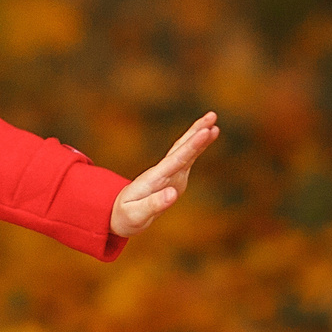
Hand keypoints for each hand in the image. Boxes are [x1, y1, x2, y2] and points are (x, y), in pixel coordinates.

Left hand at [111, 111, 219, 238]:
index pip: (176, 159)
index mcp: (154, 179)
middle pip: (181, 148)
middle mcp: (162, 172)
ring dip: (198, 134)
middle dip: (196, 132)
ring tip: (213, 119)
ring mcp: (169, 173)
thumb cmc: (125, 216)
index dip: (191, 146)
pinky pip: (188, 158)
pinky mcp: (174, 177)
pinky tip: (209, 135)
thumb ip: (153, 204)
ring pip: (185, 149)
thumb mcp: (136, 215)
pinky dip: (198, 147)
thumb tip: (173, 193)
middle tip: (212, 116)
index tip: (204, 132)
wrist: (118, 214)